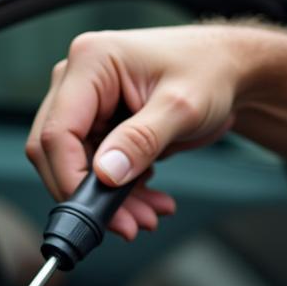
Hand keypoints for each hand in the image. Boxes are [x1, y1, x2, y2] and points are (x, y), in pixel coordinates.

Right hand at [27, 24, 244, 238]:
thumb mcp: (181, 107)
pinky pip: (97, 169)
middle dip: (92, 195)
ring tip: (149, 215)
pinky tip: (150, 200)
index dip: (71, 178)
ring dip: (112, 200)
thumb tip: (105, 173)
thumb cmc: (210, 71)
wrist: (228, 70)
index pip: (58, 131)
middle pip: (58, 152)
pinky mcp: (100, 125)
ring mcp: (88, 104)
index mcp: (91, 62)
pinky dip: (122, 192)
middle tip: (130, 224)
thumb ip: (141, 140)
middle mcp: (79, 81)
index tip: (100, 212)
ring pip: (78, 167)